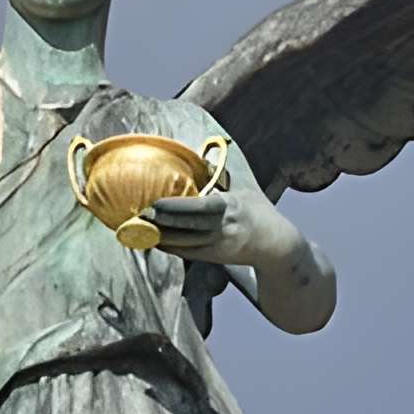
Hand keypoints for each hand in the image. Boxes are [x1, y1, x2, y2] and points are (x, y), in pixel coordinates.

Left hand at [148, 182, 285, 268]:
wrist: (277, 245)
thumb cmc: (259, 211)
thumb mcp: (245, 188)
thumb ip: (223, 175)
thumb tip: (201, 156)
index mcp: (232, 207)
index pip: (200, 208)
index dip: (176, 207)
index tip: (156, 202)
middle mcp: (224, 228)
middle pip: (187, 227)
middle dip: (162, 222)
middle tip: (138, 214)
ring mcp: (218, 245)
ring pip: (184, 242)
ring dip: (160, 236)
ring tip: (136, 227)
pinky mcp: (214, 258)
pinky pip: (186, 252)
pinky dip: (168, 246)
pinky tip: (151, 239)